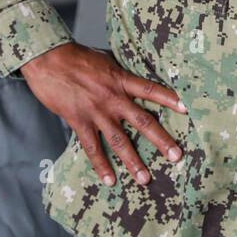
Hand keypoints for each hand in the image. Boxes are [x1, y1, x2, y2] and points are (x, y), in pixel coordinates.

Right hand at [21, 42, 184, 186]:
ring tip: (145, 179)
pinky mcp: (78, 121)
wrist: (49, 60)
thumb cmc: (78, 57)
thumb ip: (121, 74)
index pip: (152, 90)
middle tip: (176, 156)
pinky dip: (101, 165)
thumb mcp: (107, 61)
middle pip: (143, 122)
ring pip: (119, 141)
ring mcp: (96, 112)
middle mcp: (113, 98)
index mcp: (122, 80)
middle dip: (161, 140)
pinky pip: (92, 148)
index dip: (170, 99)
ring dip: (133, 161)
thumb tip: (134, 80)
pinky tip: (110, 180)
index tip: (187, 109)